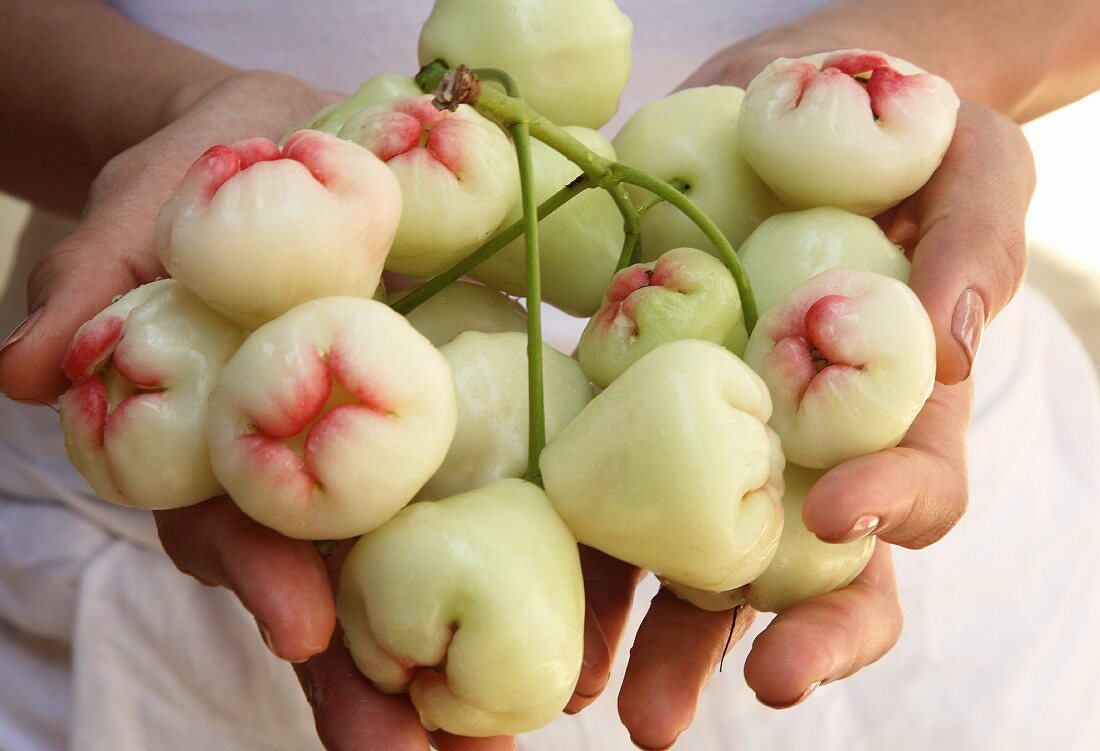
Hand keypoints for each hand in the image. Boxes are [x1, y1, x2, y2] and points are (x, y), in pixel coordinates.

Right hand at [0, 68, 536, 749]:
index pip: (231, 523)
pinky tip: (568, 619)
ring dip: (448, 651)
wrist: (277, 143)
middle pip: (325, 583)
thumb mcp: (129, 220)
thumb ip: (89, 288)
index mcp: (217, 442)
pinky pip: (474, 491)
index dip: (260, 577)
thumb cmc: (191, 186)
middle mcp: (293, 471)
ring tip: (501, 731)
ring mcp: (371, 453)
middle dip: (358, 675)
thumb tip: (20, 368)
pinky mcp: (439, 418)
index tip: (299, 630)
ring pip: (403, 564)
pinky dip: (515, 558)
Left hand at [565, 60, 1032, 748]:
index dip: (885, 517)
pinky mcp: (640, 405)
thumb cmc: (902, 138)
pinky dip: (578, 539)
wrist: (791, 107)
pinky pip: (612, 481)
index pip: (912, 493)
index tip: (837, 519)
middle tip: (726, 699)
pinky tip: (529, 579)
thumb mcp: (968, 169)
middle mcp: (809, 447)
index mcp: (898, 411)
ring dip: (648, 633)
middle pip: (802, 570)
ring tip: (590, 698)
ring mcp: (721, 435)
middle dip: (766, 638)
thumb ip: (971, 249)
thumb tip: (949, 344)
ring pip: (694, 556)